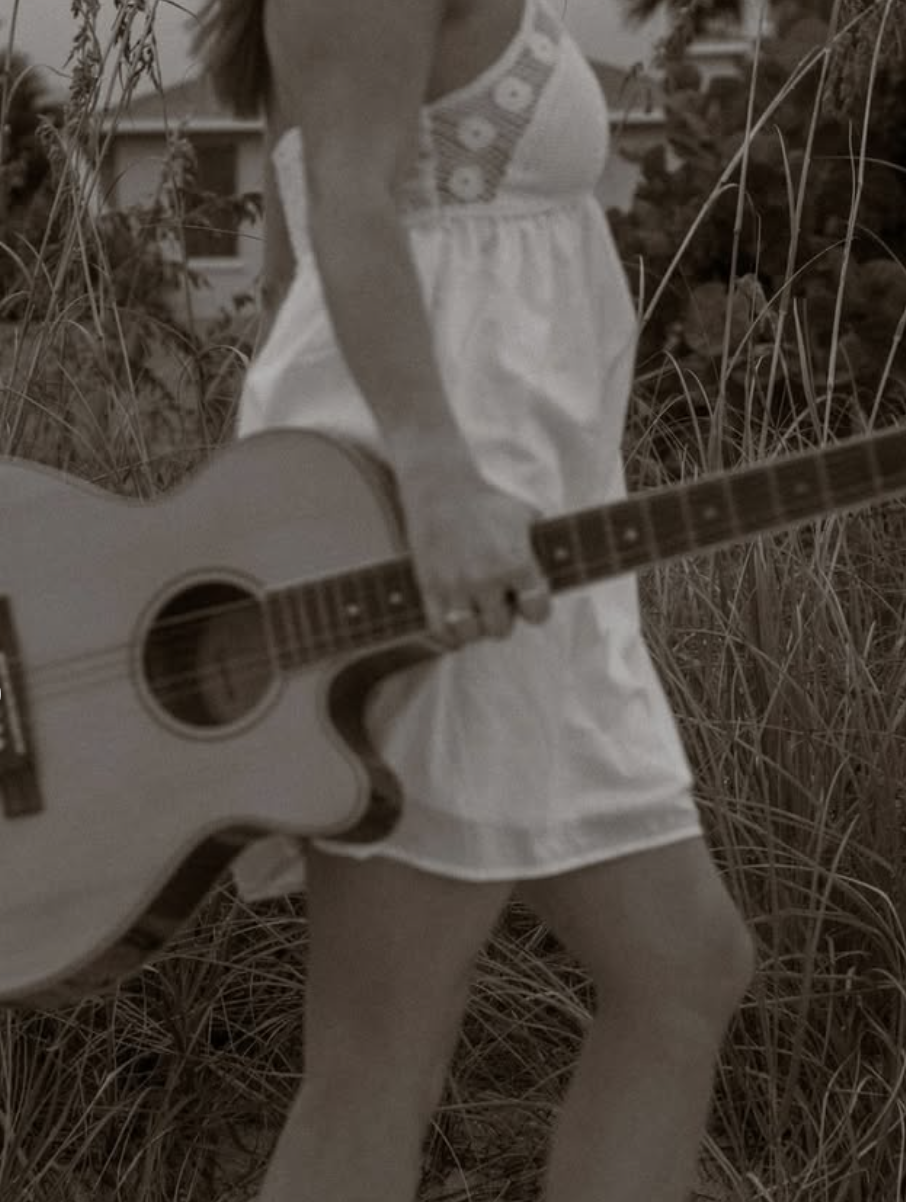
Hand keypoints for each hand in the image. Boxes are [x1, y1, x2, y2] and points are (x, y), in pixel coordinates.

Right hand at [391, 436, 552, 647]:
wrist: (442, 486)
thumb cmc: (488, 502)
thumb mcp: (526, 518)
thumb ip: (540, 549)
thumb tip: (559, 567)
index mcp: (516, 563)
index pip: (537, 613)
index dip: (535, 609)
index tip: (528, 599)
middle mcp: (486, 579)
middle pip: (501, 630)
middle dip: (501, 617)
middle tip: (496, 600)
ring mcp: (455, 585)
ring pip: (469, 634)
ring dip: (474, 627)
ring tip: (474, 611)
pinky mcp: (429, 587)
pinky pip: (440, 630)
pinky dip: (448, 634)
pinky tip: (455, 621)